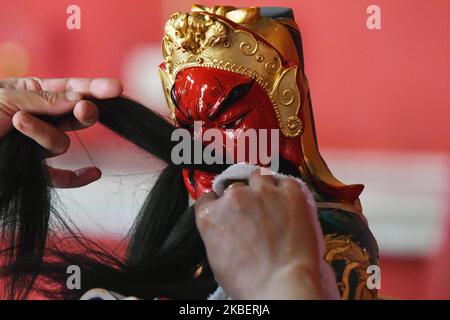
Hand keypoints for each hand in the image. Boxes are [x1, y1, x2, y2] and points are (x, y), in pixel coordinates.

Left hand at [0, 77, 122, 187]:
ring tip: (17, 123)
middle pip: (77, 117)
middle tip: (84, 110)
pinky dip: (76, 178)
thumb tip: (81, 99)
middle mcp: (40, 119)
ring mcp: (38, 146)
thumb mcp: (6, 98)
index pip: (72, 89)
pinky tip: (94, 173)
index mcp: (32, 93)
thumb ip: (45, 100)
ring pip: (62, 144)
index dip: (96, 88)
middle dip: (84, 113)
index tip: (116, 88)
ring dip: (44, 134)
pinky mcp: (33, 171)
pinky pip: (60, 178)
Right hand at [195, 169, 323, 299]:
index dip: (218, 203)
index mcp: (210, 215)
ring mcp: (262, 192)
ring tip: (270, 202)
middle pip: (235, 188)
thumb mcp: (216, 259)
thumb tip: (224, 227)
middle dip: (242, 199)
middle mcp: (233, 197)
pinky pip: (284, 180)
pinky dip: (285, 189)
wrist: (282, 285)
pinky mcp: (289, 192)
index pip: (208, 197)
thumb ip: (215, 233)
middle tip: (253, 214)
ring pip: (258, 176)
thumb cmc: (249, 281)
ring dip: (262, 186)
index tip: (226, 209)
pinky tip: (287, 203)